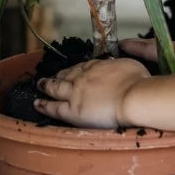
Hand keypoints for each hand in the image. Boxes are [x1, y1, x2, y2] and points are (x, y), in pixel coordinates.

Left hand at [34, 58, 150, 128]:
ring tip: (40, 86)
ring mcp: (75, 92)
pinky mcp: (72, 110)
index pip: (82, 66)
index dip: (75, 69)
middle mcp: (83, 76)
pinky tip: (37, 103)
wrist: (132, 97)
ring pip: (56, 87)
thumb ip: (118, 65)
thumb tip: (116, 64)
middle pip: (66, 74)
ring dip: (46, 86)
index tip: (73, 70)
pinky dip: (44, 104)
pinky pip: (54, 107)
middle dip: (58, 74)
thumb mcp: (130, 65)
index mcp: (97, 66)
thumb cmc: (137, 81)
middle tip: (51, 76)